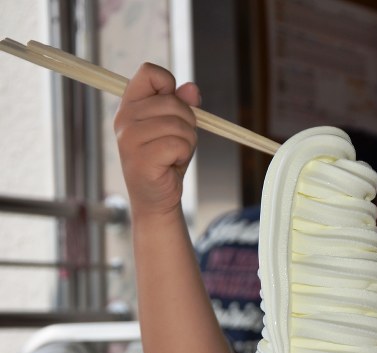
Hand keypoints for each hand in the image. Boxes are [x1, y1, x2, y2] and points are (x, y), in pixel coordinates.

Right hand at [114, 62, 200, 217]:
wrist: (157, 197)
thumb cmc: (166, 159)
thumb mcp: (177, 127)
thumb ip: (183, 105)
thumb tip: (192, 88)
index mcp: (130, 105)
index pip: (149, 72)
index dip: (169, 85)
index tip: (173, 105)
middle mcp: (125, 118)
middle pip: (173, 101)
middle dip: (188, 122)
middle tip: (177, 142)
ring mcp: (130, 138)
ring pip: (179, 124)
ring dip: (188, 142)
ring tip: (174, 154)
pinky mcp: (141, 158)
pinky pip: (179, 144)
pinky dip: (184, 155)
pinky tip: (171, 164)